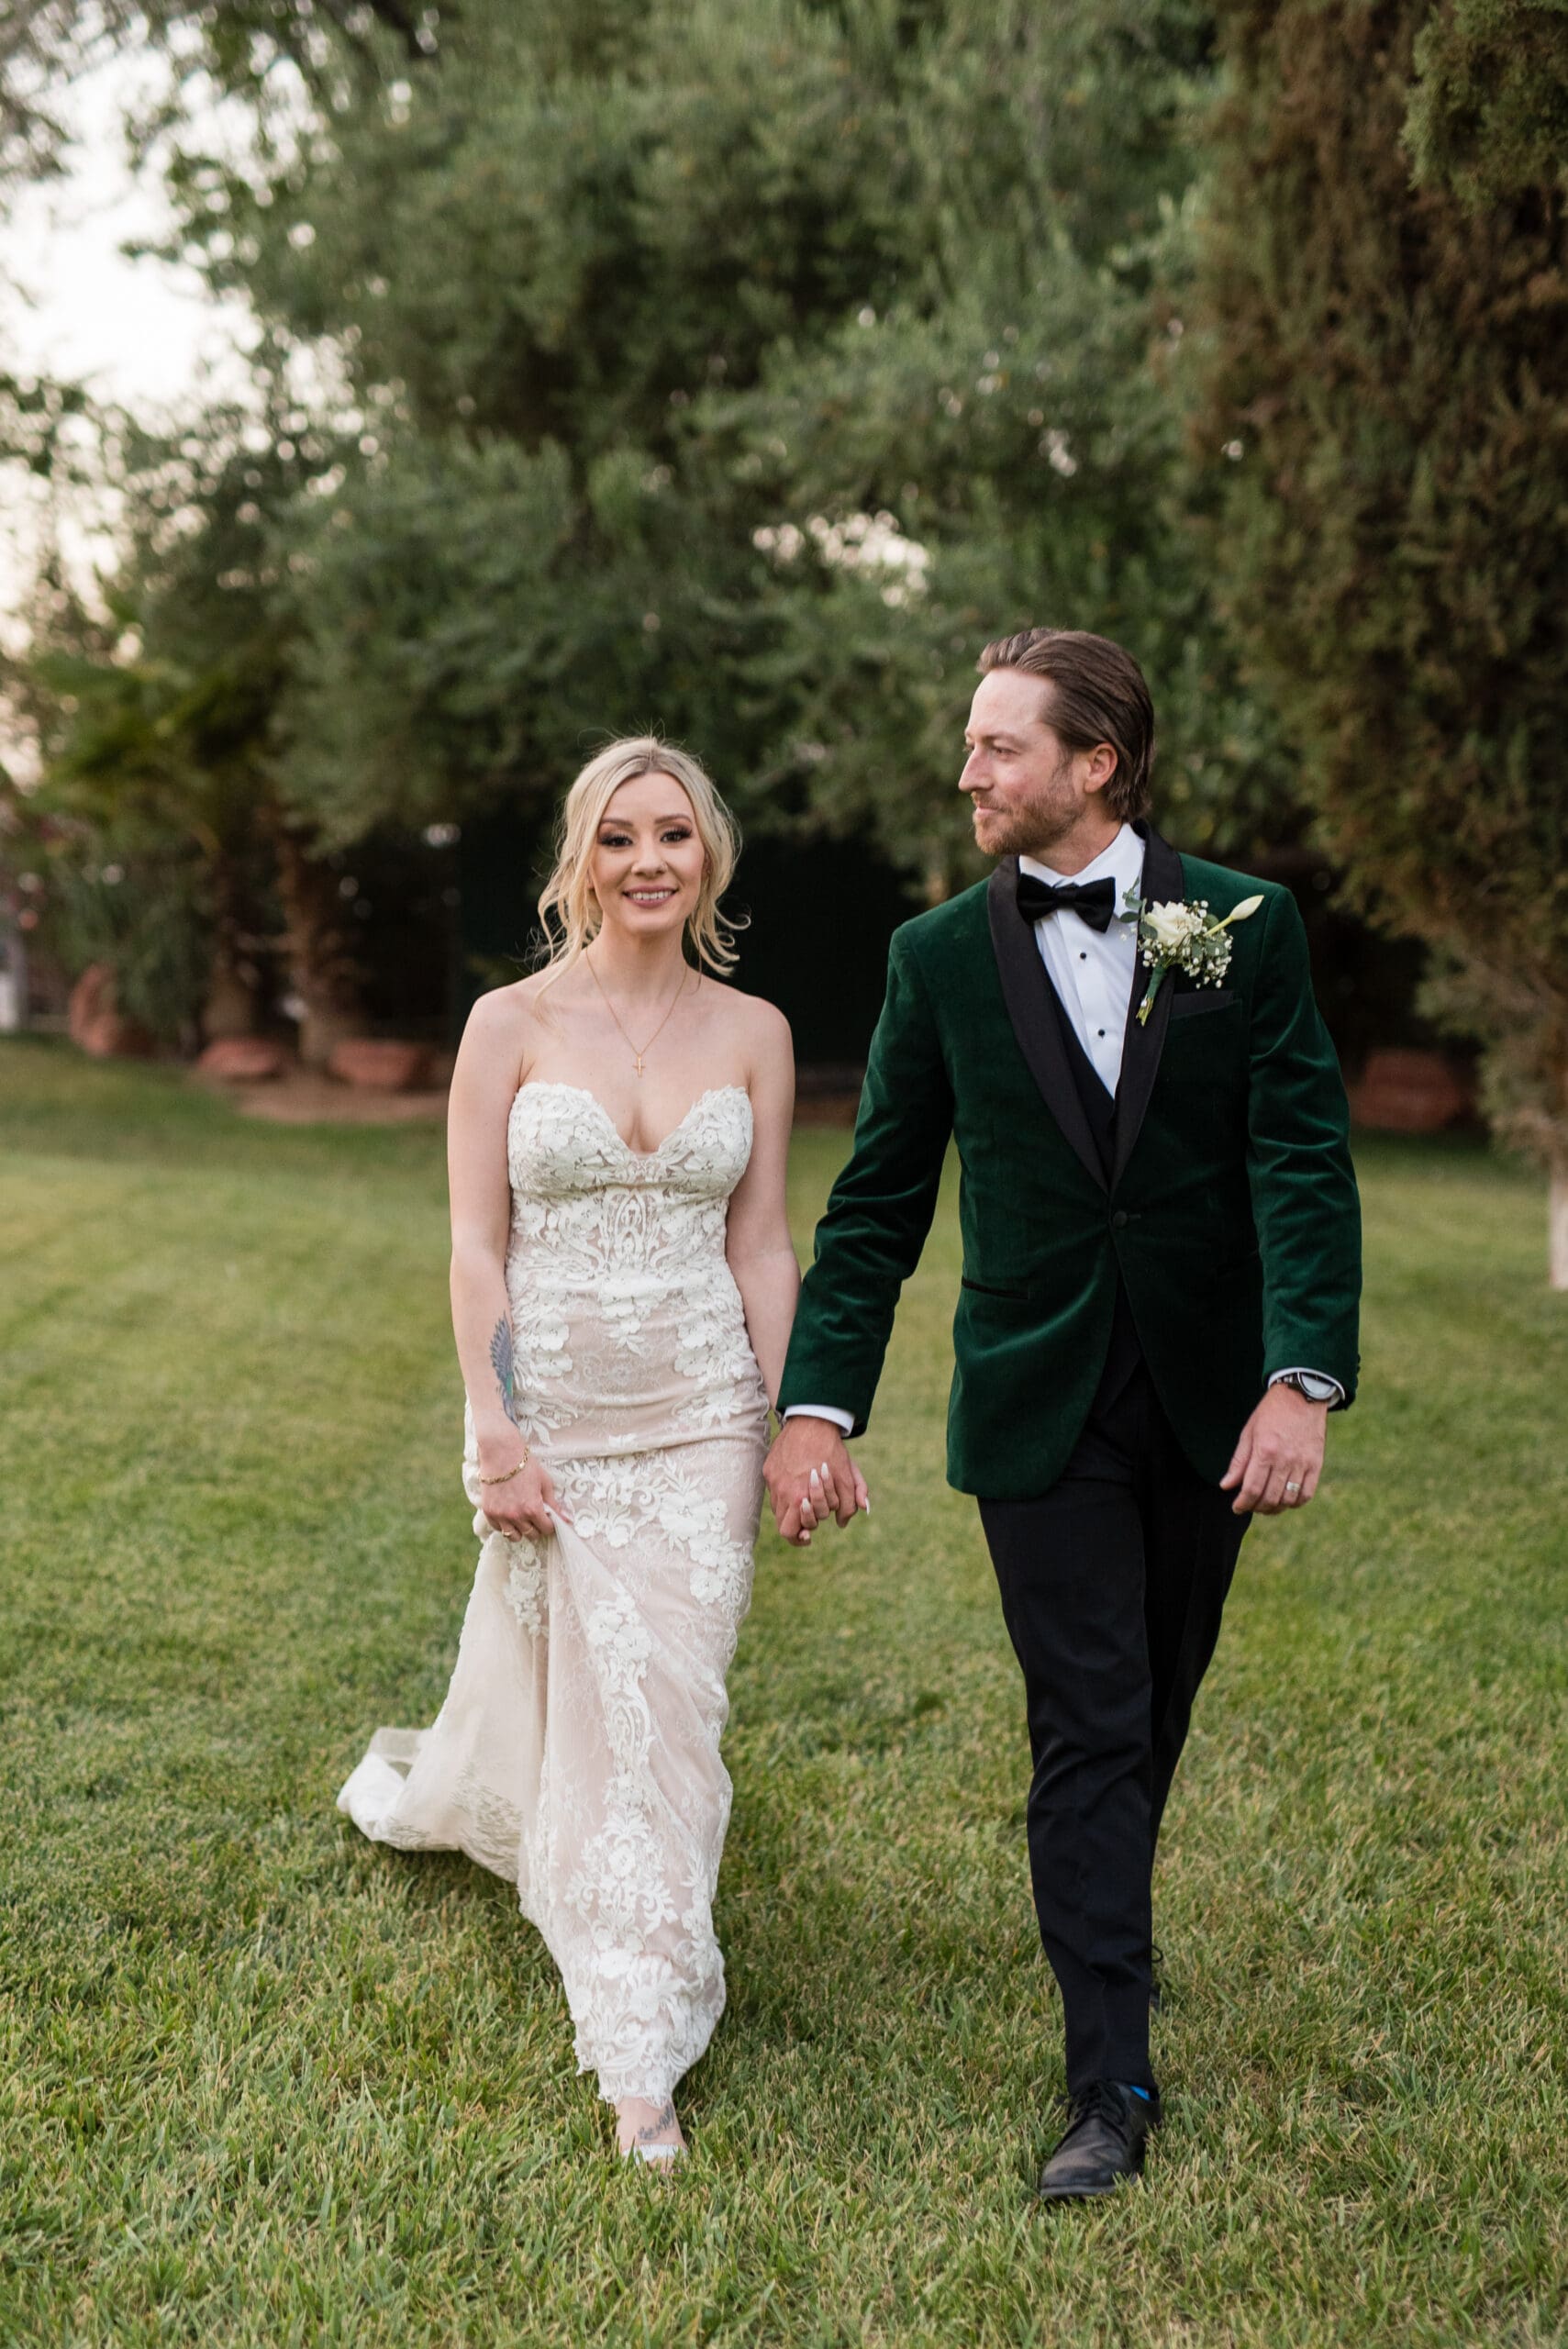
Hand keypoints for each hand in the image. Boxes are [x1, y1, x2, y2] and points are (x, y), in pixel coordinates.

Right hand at [476, 1427, 570, 1540]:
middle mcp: (516, 1516)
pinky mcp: (488, 1512)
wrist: (501, 1452)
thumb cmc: (526, 1465)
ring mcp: (501, 1515)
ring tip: (522, 1518)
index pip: (546, 1529)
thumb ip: (554, 1504)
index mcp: (532, 1508)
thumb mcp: (544, 1482)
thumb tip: (566, 1520)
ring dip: (521, 1530)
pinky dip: (505, 1525)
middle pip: (532, 1535)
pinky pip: (499, 1529)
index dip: (550, 1524)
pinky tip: (509, 1514)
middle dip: (537, 1527)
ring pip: (514, 1537)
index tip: (548, 1518)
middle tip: (535, 1515)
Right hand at [763, 1416, 869, 1547]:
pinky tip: (798, 1481)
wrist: (813, 1421)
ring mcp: (772, 1479)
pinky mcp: (768, 1468)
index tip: (808, 1535)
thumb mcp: (848, 1477)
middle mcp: (781, 1491)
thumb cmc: (832, 1451)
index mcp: (798, 1498)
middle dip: (797, 1524)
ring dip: (790, 1509)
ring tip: (804, 1499)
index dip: (799, 1538)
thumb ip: (848, 1504)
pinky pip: (773, 1489)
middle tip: (809, 1520)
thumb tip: (842, 1523)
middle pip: (782, 1524)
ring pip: (777, 1507)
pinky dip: (785, 1492)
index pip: (789, 1532)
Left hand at [1220, 1383, 1327, 1515]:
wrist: (1301, 1396)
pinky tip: (1285, 1501)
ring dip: (1275, 1509)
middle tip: (1250, 1506)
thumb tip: (1226, 1486)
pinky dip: (1294, 1503)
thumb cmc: (1271, 1413)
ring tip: (1266, 1505)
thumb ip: (1239, 1462)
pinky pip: (1306, 1494)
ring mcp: (1302, 1463)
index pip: (1252, 1488)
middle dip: (1256, 1507)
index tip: (1237, 1507)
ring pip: (1288, 1500)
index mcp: (1265, 1451)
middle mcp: (1285, 1460)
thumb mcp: (1248, 1432)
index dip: (1243, 1503)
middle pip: (1269, 1498)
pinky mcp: (1316, 1464)